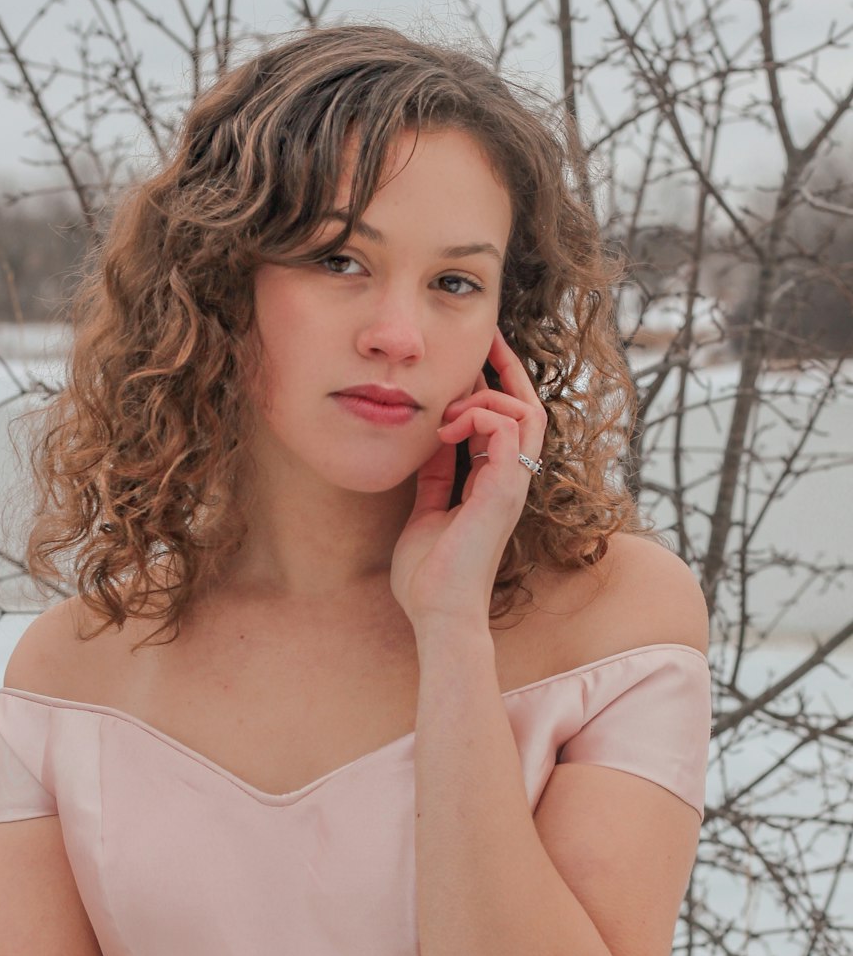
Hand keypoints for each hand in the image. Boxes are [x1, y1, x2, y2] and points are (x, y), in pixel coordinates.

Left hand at [390, 328, 547, 626]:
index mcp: (496, 485)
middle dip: (506, 369)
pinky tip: (446, 430)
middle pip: (528, 408)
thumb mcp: (426, 511)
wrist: (438, 614)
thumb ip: (434, 479)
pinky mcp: (506, 490)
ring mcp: (514, 485)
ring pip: (525, 412)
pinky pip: (510, 428)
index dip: (494, 387)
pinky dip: (480, 415)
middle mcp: (513, 481)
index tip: (474, 359)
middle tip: (483, 341)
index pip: (509, 422)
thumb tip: (429, 447)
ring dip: (485, 398)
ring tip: (447, 414)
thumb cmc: (430, 577)